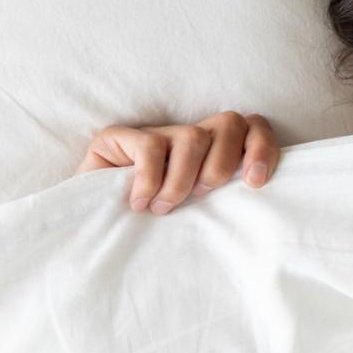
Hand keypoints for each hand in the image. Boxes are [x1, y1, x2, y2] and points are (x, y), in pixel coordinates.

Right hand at [76, 111, 280, 214]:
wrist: (89, 229)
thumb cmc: (151, 228)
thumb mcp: (196, 215)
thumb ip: (223, 202)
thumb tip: (255, 204)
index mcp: (214, 151)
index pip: (253, 128)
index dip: (262, 148)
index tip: (255, 183)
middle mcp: (189, 137)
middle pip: (230, 123)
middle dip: (222, 165)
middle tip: (200, 197)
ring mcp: (156, 133)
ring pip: (193, 136)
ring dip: (184, 178)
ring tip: (164, 208)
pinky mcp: (119, 136)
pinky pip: (151, 146)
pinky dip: (151, 179)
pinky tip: (139, 202)